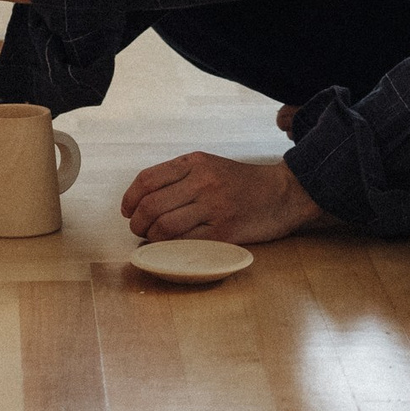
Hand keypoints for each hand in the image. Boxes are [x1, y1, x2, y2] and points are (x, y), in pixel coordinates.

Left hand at [122, 152, 326, 244]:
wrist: (282, 194)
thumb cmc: (242, 183)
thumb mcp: (210, 166)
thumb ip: (180, 176)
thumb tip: (143, 199)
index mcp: (195, 162)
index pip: (147, 179)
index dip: (130, 198)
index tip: (127, 210)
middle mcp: (203, 181)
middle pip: (151, 205)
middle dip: (137, 222)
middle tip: (138, 229)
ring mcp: (214, 207)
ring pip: (164, 227)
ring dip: (151, 238)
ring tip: (153, 239)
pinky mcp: (224, 231)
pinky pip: (185, 243)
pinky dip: (170, 248)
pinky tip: (170, 248)